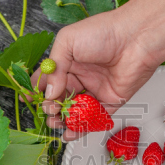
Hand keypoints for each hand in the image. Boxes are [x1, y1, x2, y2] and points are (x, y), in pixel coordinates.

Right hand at [33, 10, 162, 140]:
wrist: (136, 38)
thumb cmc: (103, 32)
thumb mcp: (67, 41)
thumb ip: (54, 68)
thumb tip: (48, 92)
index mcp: (69, 60)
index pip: (48, 78)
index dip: (37, 89)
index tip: (28, 99)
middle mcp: (82, 76)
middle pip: (60, 98)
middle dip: (51, 107)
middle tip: (49, 110)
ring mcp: (95, 89)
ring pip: (75, 111)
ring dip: (63, 120)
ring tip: (56, 123)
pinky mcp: (111, 101)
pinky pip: (95, 119)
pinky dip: (82, 128)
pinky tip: (70, 132)